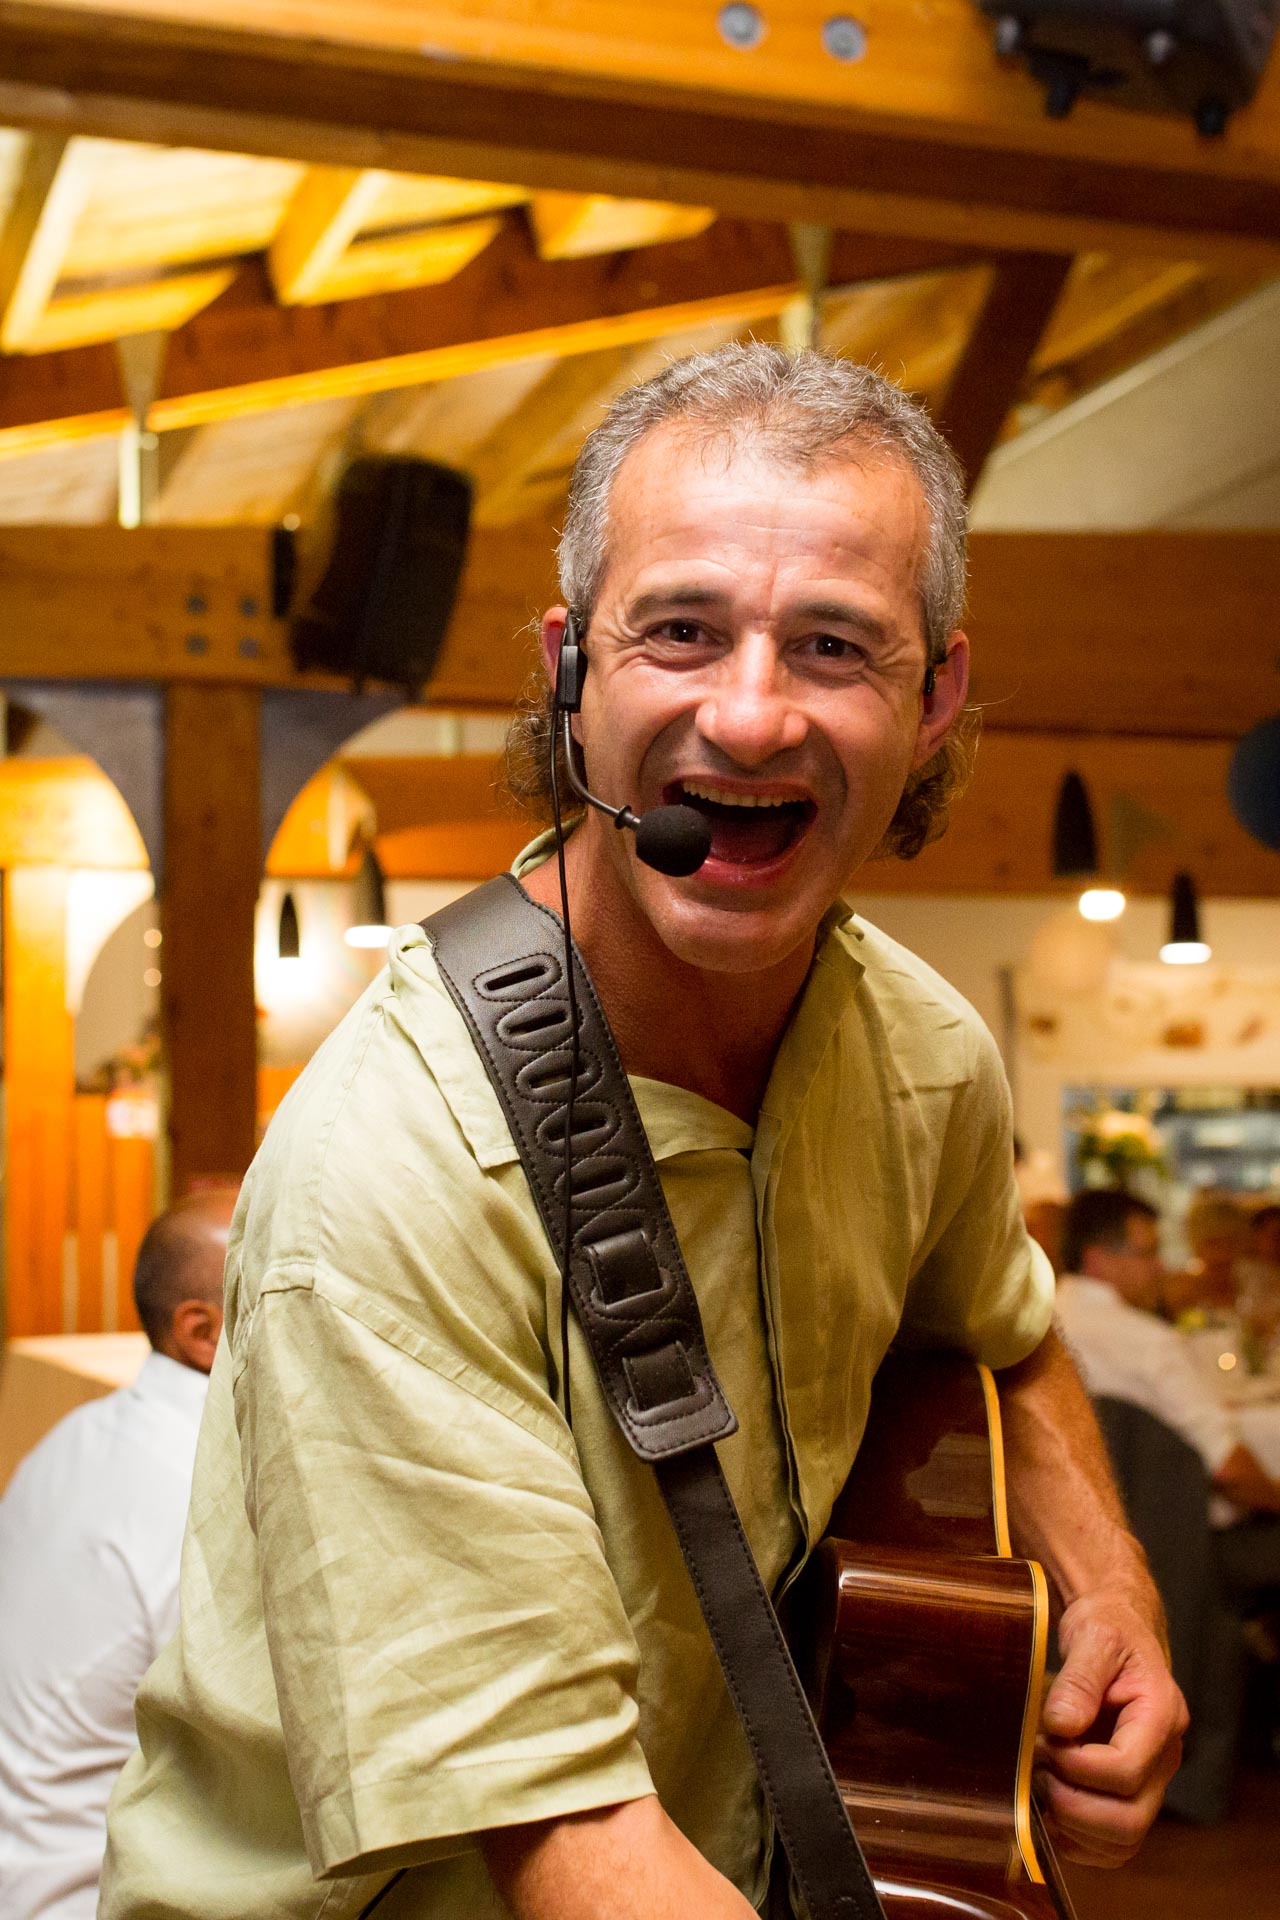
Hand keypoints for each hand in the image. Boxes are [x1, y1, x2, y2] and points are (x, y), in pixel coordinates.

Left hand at [1035, 1589, 1187, 1866]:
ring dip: (1072, 1826)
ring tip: (1043, 1784)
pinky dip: (1076, 1839)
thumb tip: (1060, 1726)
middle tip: (1039, 1771)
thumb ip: (1079, 1681)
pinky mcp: (1130, 1795)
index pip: (1126, 1770)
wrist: (1117, 1630)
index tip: (1047, 1741)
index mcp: (1161, 1716)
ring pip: (1122, 1842)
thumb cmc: (1107, 1629)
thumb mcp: (1093, 1637)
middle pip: (1129, 1821)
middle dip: (1072, 1806)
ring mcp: (1150, 1782)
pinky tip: (1048, 1805)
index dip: (1078, 1767)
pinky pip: (1111, 1844)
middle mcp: (1164, 1758)